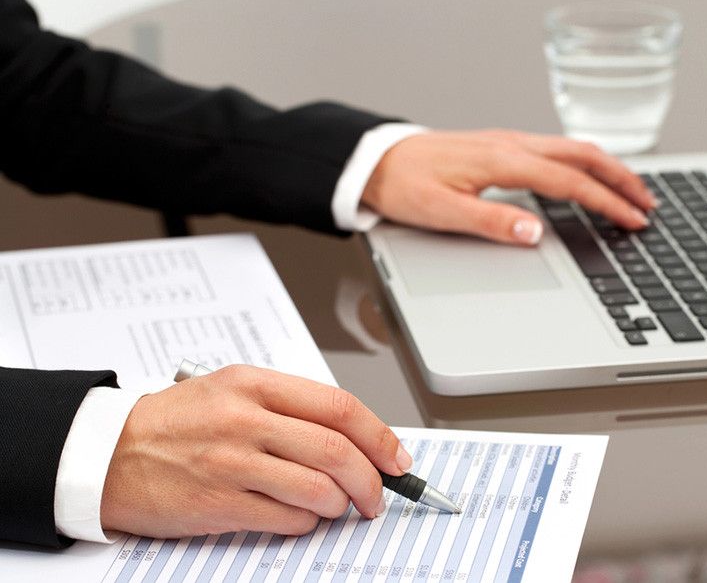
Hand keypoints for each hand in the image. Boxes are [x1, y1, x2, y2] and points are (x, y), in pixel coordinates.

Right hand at [100, 365, 410, 537]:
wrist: (108, 453)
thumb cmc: (176, 421)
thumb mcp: (233, 389)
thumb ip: (289, 406)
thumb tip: (352, 436)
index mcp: (255, 384)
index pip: (338, 407)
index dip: (379, 436)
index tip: (396, 457)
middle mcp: (246, 419)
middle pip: (336, 450)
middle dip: (372, 479)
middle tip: (379, 494)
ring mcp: (231, 462)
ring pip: (318, 489)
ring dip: (341, 505)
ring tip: (338, 506)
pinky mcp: (218, 503)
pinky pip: (288, 519)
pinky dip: (307, 523)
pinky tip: (300, 516)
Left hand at [362, 129, 656, 245]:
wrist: (377, 162)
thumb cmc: (405, 185)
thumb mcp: (442, 211)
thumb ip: (490, 222)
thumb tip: (534, 232)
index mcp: (501, 160)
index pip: (568, 181)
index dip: (606, 202)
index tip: (632, 219)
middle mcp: (510, 144)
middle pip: (582, 155)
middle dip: (622, 179)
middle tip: (649, 203)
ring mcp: (508, 142)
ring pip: (572, 148)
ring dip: (607, 169)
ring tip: (631, 192)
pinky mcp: (502, 146)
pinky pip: (555, 149)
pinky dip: (584, 164)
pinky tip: (589, 178)